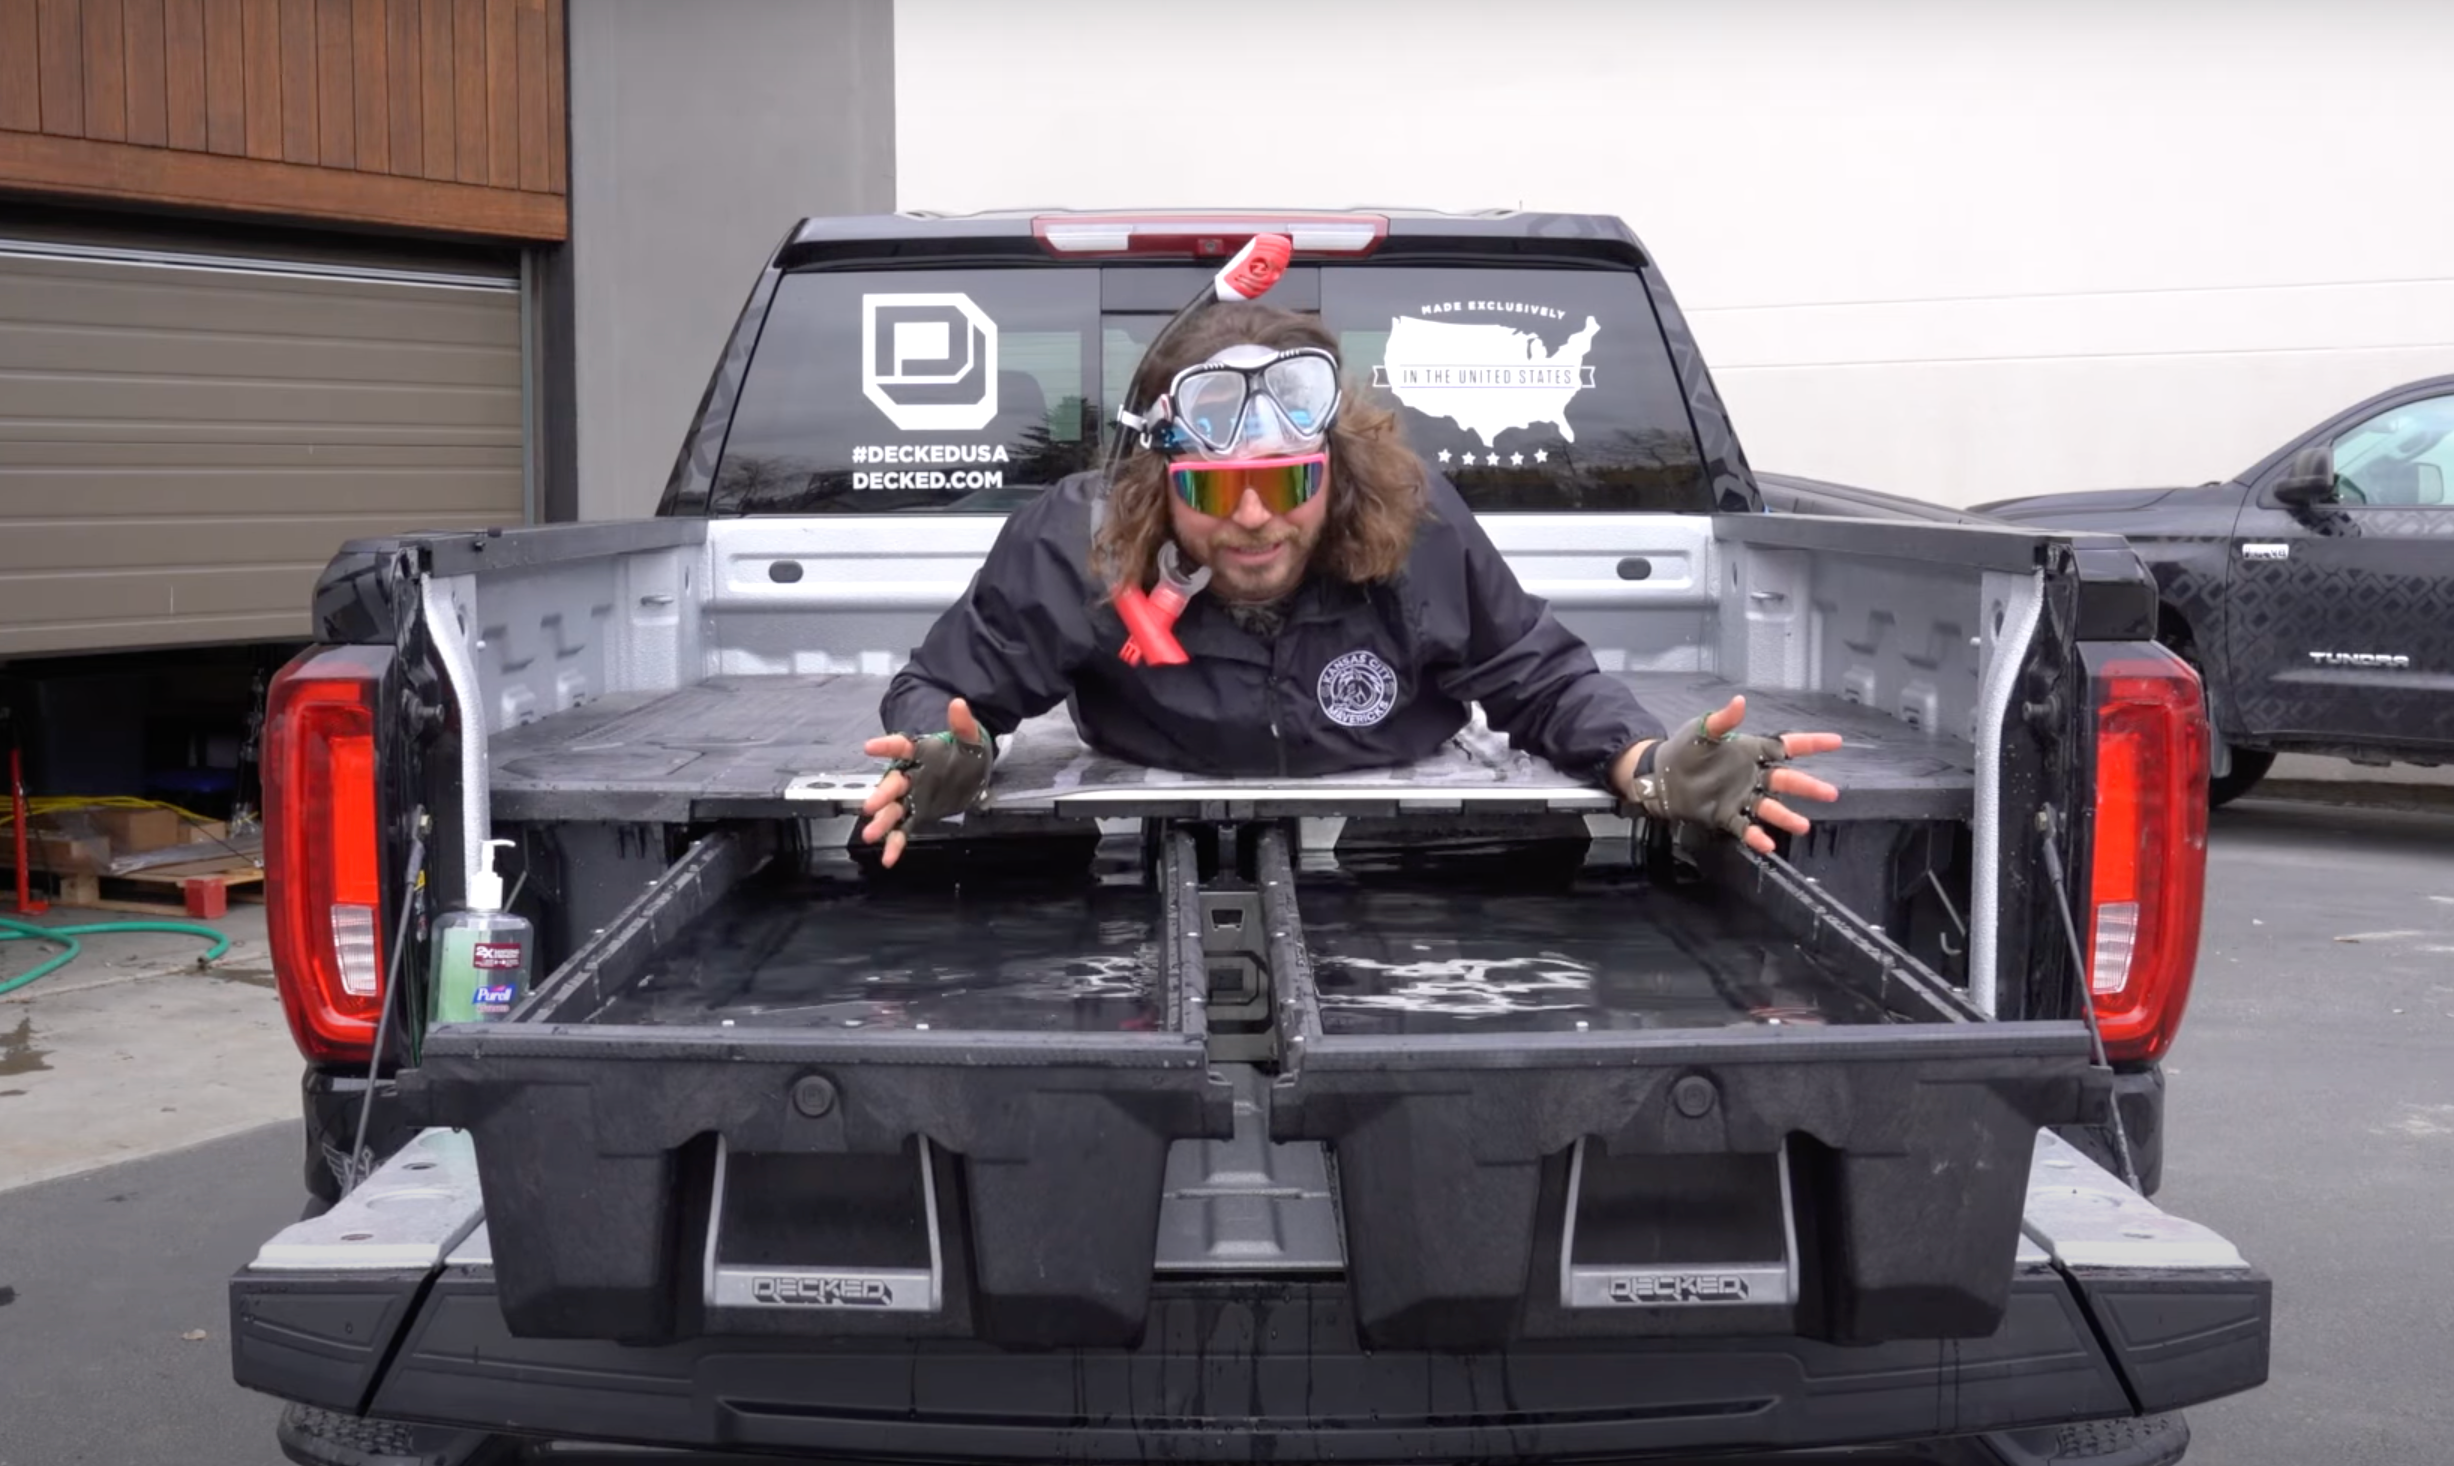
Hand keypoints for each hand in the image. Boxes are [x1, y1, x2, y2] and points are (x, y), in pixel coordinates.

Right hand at [859, 697, 988, 868]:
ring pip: (893, 809)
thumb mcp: (970, 737)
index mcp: (920, 752)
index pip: (901, 746)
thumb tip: (958, 704)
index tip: (870, 747)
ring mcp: (912, 796)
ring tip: (870, 835)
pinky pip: (904, 829)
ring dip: (882, 821)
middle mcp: (910, 774)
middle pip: (893, 783)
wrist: (971, 771)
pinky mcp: (918, 813)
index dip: (886, 746)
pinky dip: (895, 844)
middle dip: (882, 794)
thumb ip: (963, 724)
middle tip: (871, 805)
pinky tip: (888, 859)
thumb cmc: (965, 751)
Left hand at [1613, 694, 1842, 855]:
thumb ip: (1723, 720)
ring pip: (1769, 808)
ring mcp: (1741, 797)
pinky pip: (1744, 827)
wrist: (1661, 777)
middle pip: (1785, 781)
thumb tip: (1740, 701)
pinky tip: (1768, 844)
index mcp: (1750, 751)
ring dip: (1786, 816)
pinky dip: (1756, 836)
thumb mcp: (1702, 730)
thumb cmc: (1685, 749)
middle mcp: (1751, 776)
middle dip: (1808, 787)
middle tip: (1831, 793)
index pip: (1785, 746)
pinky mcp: (1726, 816)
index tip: (1837, 742)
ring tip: (1803, 826)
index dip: (1811, 744)